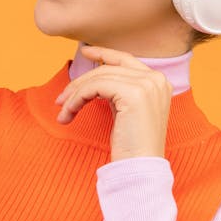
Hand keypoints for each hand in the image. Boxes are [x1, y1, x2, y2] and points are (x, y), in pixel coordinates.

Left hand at [53, 46, 172, 161]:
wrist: (141, 168)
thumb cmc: (132, 146)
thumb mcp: (127, 111)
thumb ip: (119, 91)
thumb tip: (94, 80)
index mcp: (159, 82)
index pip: (126, 60)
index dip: (104, 53)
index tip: (85, 52)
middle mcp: (156, 79)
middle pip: (108, 69)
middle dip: (80, 81)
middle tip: (61, 98)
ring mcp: (147, 84)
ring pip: (98, 77)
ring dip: (75, 94)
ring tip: (63, 110)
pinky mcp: (133, 93)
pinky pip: (95, 87)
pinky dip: (77, 99)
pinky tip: (68, 114)